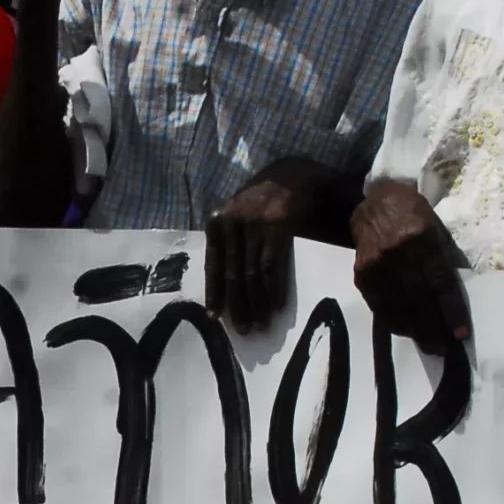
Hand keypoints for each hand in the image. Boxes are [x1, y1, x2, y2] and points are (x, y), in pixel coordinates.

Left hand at [207, 169, 310, 333]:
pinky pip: (271, 266)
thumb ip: (228, 241)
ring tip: (260, 324)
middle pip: (233, 274)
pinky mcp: (277, 228)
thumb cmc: (261, 200)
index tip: (215, 317)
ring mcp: (254, 226)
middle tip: (243, 329)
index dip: (214, 293)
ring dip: (257, 303)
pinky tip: (275, 306)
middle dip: (238, 305)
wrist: (291, 174)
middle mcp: (232, 224)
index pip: (213, 264)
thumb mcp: (236, 214)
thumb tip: (225, 284)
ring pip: (252, 274)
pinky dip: (273, 289)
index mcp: (217, 222)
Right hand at [351, 179, 468, 353]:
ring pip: (398, 305)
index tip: (460, 334)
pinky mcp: (362, 273)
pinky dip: (393, 321)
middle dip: (433, 327)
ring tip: (428, 345)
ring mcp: (376, 264)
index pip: (440, 283)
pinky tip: (405, 332)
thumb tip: (455, 296)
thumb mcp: (436, 227)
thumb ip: (444, 258)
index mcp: (422, 238)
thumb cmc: (413, 213)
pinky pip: (379, 304)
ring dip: (414, 329)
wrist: (375, 201)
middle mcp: (397, 253)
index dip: (451, 311)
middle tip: (443, 348)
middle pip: (419, 299)